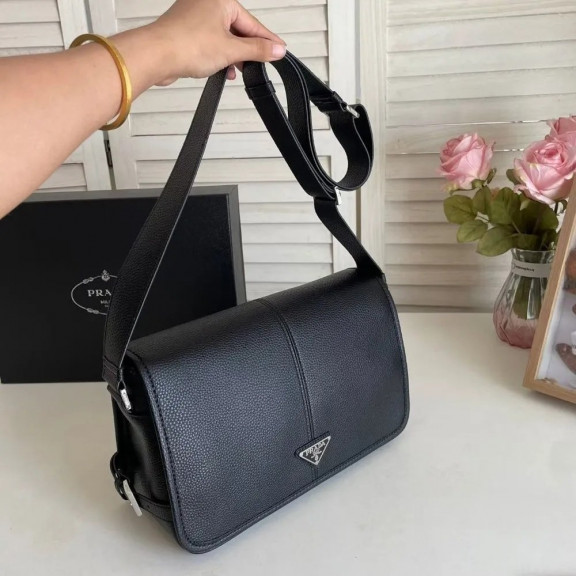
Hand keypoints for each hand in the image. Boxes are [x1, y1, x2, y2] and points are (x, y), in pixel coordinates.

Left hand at [147, 0, 286, 83]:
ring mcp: (194, 16)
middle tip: (258, 65)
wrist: (155, 55)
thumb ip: (257, 50)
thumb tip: (277, 49)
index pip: (252, 23)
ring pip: (223, 37)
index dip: (267, 41)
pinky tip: (221, 68)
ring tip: (236, 70)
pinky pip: (210, 42)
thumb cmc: (186, 44)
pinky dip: (218, 56)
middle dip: (246, 51)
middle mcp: (207, 3)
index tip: (279, 51)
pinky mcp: (186, 31)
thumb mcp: (232, 50)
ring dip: (232, 56)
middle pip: (238, 29)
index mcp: (221, 0)